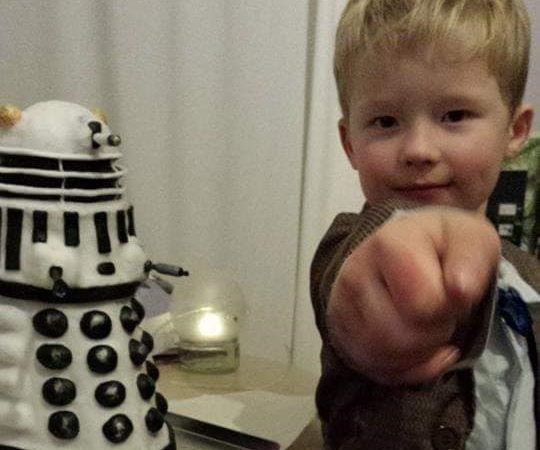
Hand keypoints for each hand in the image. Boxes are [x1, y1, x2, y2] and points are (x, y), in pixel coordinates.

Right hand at [327, 208, 500, 384]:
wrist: (402, 249)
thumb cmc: (440, 247)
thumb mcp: (469, 238)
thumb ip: (471, 258)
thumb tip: (461, 290)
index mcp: (387, 245)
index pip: (421, 305)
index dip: (447, 308)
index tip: (452, 291)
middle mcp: (353, 274)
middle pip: (399, 337)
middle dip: (432, 333)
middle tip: (440, 312)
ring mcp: (340, 305)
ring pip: (381, 357)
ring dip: (417, 353)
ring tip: (426, 326)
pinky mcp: (338, 332)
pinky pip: (372, 369)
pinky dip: (403, 368)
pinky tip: (416, 348)